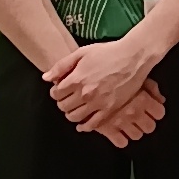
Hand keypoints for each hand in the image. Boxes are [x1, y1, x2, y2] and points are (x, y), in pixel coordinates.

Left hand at [43, 31, 157, 126]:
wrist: (133, 57)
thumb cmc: (108, 52)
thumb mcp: (82, 52)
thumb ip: (61, 66)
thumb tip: (46, 78)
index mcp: (76, 79)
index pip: (56, 94)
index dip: (56, 92)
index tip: (60, 90)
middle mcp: (85, 93)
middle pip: (63, 106)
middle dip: (62, 103)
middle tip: (67, 99)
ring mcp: (98, 103)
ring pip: (75, 117)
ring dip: (71, 114)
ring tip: (75, 108)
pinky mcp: (110, 109)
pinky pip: (92, 124)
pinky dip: (84, 126)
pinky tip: (82, 124)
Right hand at [92, 79, 165, 147]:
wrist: (85, 82)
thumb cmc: (112, 75)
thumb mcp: (133, 75)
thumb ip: (151, 87)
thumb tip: (160, 99)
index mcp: (142, 98)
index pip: (159, 113)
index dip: (156, 111)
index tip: (151, 110)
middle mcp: (134, 112)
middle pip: (150, 127)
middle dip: (146, 123)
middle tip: (140, 118)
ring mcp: (121, 122)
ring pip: (137, 136)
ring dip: (134, 130)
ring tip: (128, 124)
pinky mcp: (108, 130)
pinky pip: (121, 143)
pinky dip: (120, 139)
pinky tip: (117, 131)